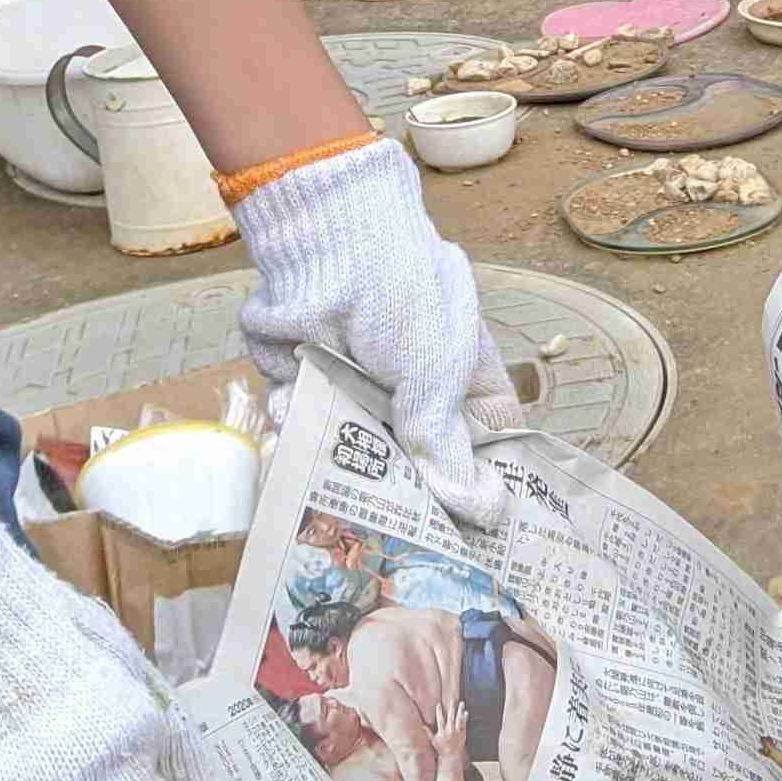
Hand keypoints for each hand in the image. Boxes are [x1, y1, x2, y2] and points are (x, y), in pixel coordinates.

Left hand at [230, 139, 522, 525]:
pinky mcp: (308, 387)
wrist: (324, 241)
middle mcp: (412, 389)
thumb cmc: (400, 293)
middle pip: (417, 463)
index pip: (486, 443)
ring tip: (341, 504)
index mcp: (463, 376)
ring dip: (347, 470)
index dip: (484, 487)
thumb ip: (445, 441)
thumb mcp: (436, 369)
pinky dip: (300, 435)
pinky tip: (294, 442)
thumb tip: (482, 511)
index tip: (476, 539)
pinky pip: (307, 430)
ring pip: (357, 455)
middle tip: (400, 539)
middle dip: (406, 495)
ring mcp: (358, 389)